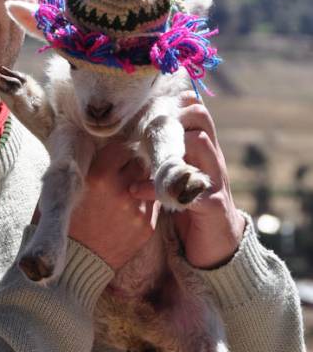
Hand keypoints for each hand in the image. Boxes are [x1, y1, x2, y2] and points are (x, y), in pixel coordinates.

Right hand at [66, 138, 159, 271]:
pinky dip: (143, 202)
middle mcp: (119, 190)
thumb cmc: (63, 225)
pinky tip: (128, 209)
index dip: (115, 152)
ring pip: (148, 181)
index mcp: (97, 177)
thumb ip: (79, 168)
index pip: (120, 147)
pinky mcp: (146, 226)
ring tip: (125, 190)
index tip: (111, 158)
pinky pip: (153, 203)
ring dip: (139, 182)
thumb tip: (89, 146)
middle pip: (138, 161)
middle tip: (121, 172)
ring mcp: (136, 209)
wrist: (73, 266)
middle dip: (131, 165)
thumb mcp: (62, 191)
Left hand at [130, 93, 245, 268]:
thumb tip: (134, 135)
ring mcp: (216, 179)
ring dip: (168, 145)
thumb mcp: (180, 176)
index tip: (148, 112)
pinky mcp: (212, 205)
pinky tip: (137, 191)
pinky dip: (159, 187)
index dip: (174, 104)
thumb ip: (167, 156)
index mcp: (204, 150)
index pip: (196, 109)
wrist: (218, 248)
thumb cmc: (192, 207)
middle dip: (171, 118)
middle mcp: (213, 159)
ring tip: (143, 158)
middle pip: (200, 117)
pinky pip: (188, 187)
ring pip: (200, 141)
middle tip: (145, 133)